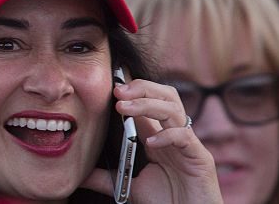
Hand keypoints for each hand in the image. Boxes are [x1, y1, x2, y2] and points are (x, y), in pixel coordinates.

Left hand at [82, 79, 221, 203]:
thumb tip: (79, 175)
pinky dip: (167, 135)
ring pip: (173, 109)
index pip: (147, 102)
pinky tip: (150, 142)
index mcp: (158, 136)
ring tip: (125, 108)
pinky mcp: (200, 158)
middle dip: (141, 88)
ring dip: (147, 104)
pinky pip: (185, 136)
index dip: (131, 91)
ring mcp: (188, 144)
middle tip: (118, 91)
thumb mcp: (129, 187)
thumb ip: (106, 178)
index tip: (110, 86)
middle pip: (164, 95)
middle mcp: (174, 134)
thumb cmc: (166, 202)